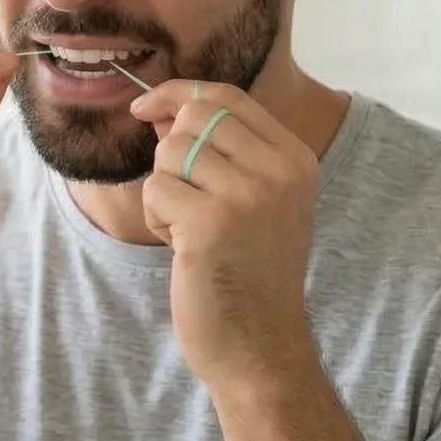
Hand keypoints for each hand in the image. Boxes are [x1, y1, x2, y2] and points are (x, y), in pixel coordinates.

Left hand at [134, 81, 321, 388]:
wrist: (259, 346)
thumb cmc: (245, 273)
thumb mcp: (251, 202)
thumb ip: (216, 151)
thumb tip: (161, 108)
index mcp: (295, 159)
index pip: (226, 96)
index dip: (177, 94)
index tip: (145, 108)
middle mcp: (279, 171)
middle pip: (193, 117)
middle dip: (169, 155)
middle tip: (185, 201)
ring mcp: (248, 196)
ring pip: (169, 154)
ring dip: (163, 192)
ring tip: (189, 231)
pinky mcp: (211, 224)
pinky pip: (155, 190)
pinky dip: (156, 219)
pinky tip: (182, 249)